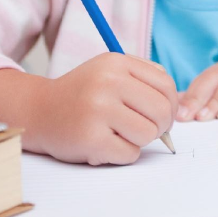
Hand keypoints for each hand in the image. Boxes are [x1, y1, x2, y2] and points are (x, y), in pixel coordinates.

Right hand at [31, 53, 177, 164]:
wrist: (38, 111)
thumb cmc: (82, 93)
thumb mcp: (110, 70)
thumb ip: (144, 77)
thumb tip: (178, 99)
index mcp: (117, 62)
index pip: (167, 86)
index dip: (171, 105)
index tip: (161, 114)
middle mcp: (108, 82)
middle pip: (162, 111)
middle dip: (161, 126)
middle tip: (147, 129)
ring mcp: (98, 110)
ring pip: (148, 134)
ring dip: (140, 140)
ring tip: (122, 134)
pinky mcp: (90, 139)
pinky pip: (129, 153)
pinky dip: (123, 154)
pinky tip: (106, 144)